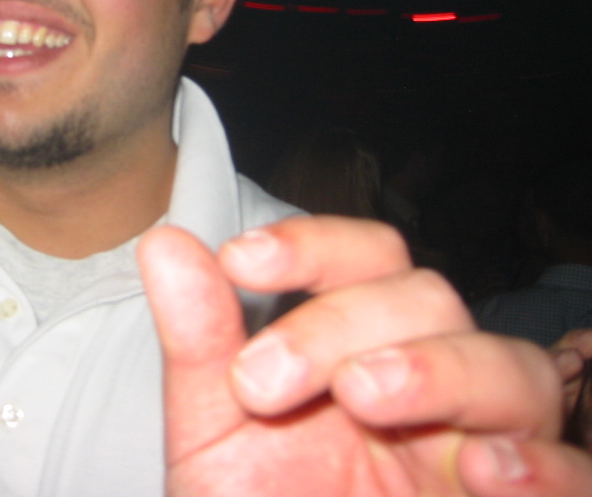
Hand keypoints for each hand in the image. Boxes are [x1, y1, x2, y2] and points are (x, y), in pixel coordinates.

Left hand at [139, 215, 591, 495]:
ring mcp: (483, 449)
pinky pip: (573, 477)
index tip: (239, 260)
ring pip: (509, 370)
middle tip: (261, 384)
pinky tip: (481, 470)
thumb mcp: (215, 435)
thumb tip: (164, 242)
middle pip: (426, 298)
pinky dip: (544, 467)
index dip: (313, 244)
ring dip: (436, 369)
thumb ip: (199, 342)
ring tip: (362, 397)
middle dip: (339, 324)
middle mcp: (429, 385)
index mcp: (360, 349)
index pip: (367, 258)